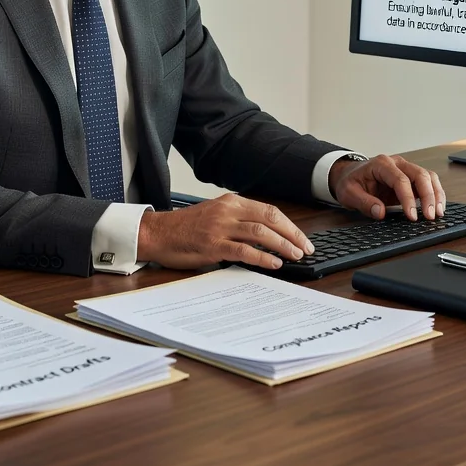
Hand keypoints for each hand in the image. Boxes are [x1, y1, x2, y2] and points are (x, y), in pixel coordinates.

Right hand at [136, 193, 314, 269]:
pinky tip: (274, 263)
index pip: (269, 210)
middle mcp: (228, 211)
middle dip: (292, 234)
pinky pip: (244, 250)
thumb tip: (267, 237)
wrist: (158, 233)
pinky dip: (262, 257)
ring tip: (296, 256)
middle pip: (270, 218)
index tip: (302, 238)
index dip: (289, 225)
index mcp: (231, 202)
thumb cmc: (186, 228)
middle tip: (307, 248)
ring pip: (260, 232)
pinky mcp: (212, 245)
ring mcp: (220, 227)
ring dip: (282, 245)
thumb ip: (238, 221)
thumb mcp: (216, 215)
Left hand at [329, 154, 445, 220]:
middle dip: (428, 196)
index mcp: (381, 164)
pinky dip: (435, 194)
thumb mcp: (348, 193)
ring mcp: (405, 168)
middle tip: (430, 217)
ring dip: (436, 194)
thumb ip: (363, 202)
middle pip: (420, 174)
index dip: (408, 198)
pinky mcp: (410, 178)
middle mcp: (396, 163)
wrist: (349, 175)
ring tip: (438, 213)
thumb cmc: (350, 182)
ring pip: (428, 176)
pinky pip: (428, 182)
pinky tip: (437, 208)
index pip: (400, 179)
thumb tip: (380, 212)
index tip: (412, 216)